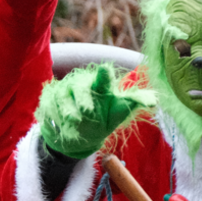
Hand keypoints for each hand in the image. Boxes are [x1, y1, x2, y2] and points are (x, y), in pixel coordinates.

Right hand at [38, 63, 154, 158]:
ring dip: (67, 110)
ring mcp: (62, 92)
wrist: (78, 130)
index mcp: (100, 85)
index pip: (103, 79)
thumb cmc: (102, 116)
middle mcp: (80, 84)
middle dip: (83, 98)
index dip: (104, 75)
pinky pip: (49, 106)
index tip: (105, 70)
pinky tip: (60, 124)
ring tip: (74, 122)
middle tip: (88, 111)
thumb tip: (154, 102)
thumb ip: (133, 103)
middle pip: (79, 87)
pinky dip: (54, 115)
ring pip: (62, 97)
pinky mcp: (48, 100)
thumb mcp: (118, 112)